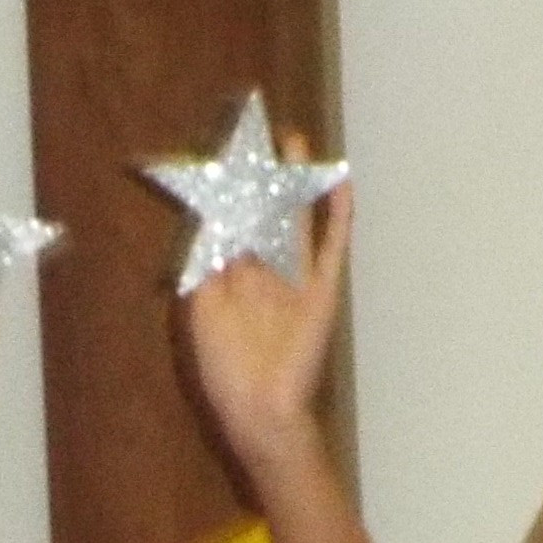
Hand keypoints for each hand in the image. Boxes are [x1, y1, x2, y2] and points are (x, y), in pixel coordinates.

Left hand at [179, 159, 348, 475]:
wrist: (262, 411)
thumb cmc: (226, 371)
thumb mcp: (202, 313)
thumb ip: (204, 267)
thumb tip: (206, 219)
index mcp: (232, 278)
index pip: (229, 222)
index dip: (225, 190)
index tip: (218, 154)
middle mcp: (264, 271)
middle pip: (262, 210)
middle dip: (260, 174)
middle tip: (256, 132)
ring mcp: (295, 279)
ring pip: (296, 218)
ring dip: (296, 182)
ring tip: (294, 143)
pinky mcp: (322, 290)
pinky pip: (333, 246)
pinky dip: (338, 215)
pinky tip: (339, 183)